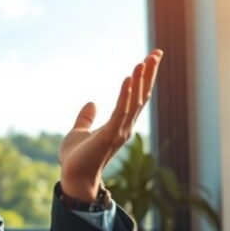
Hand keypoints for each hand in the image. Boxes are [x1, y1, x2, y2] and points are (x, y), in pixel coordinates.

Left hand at [57, 49, 163, 200]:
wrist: (73, 177)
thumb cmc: (77, 158)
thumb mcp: (79, 131)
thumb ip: (86, 118)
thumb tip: (92, 103)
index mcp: (120, 124)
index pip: (136, 97)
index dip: (145, 78)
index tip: (150, 58)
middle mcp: (125, 126)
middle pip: (141, 96)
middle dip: (149, 74)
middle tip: (156, 53)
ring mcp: (120, 131)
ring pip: (134, 101)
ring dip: (140, 81)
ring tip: (144, 61)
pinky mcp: (110, 136)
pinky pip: (120, 111)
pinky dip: (125, 95)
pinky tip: (128, 79)